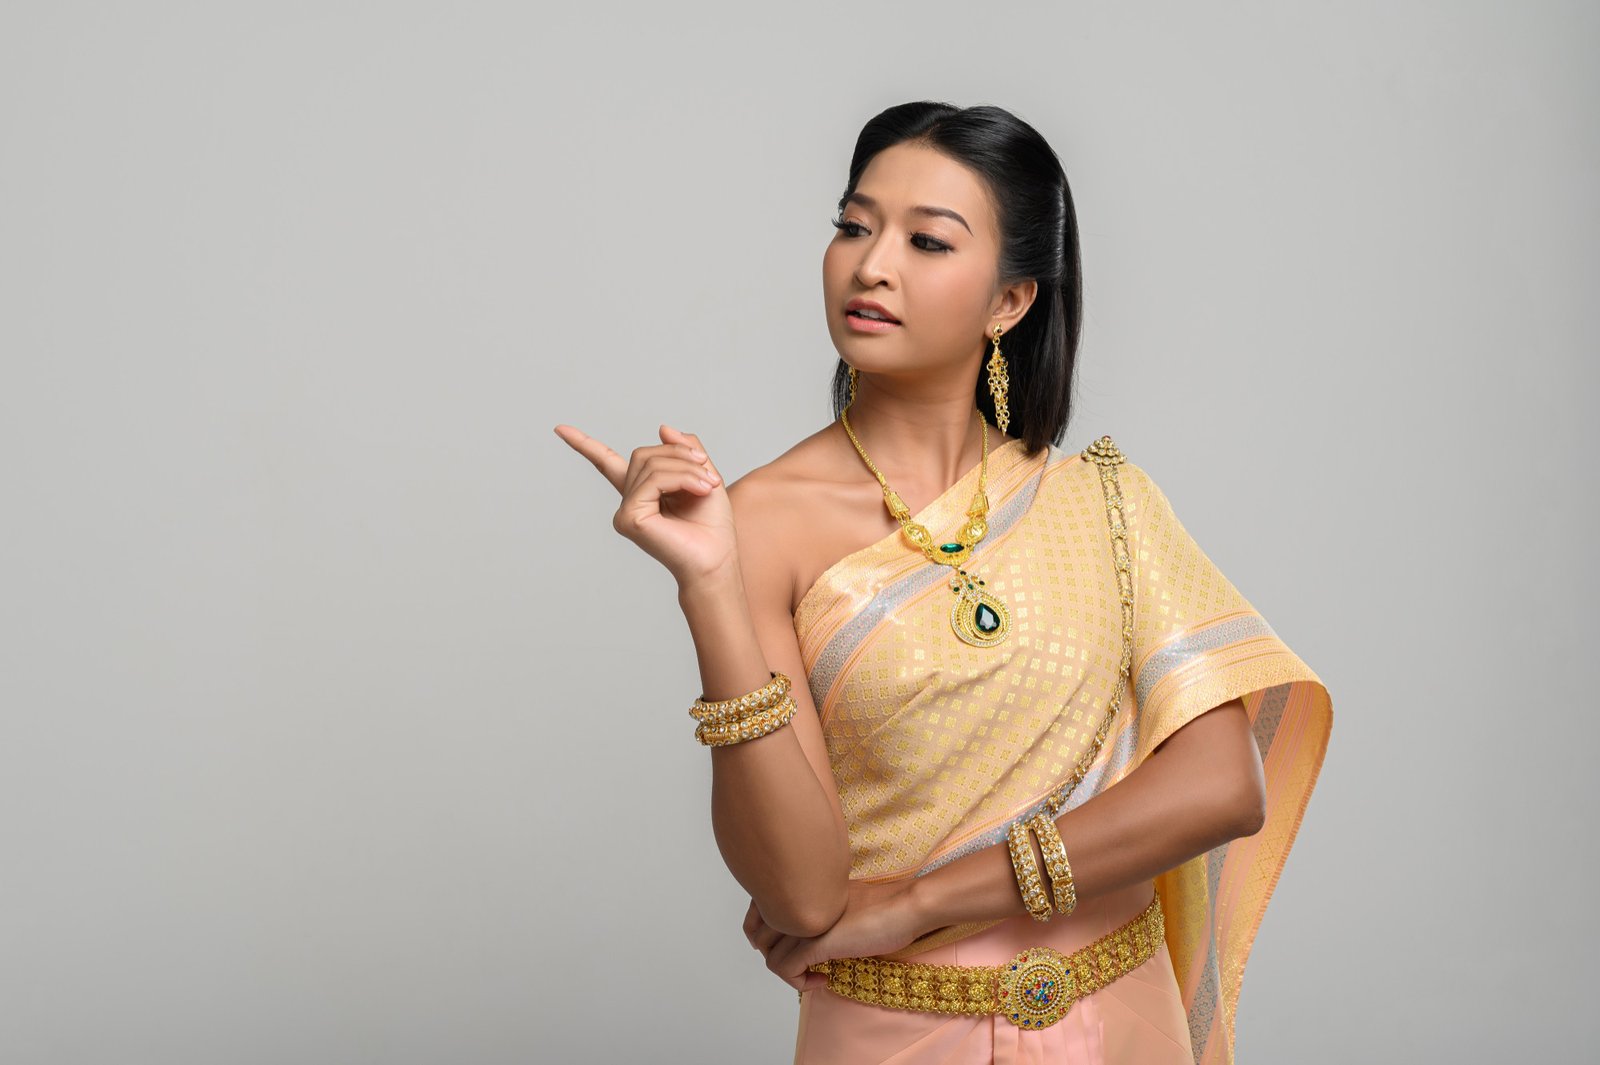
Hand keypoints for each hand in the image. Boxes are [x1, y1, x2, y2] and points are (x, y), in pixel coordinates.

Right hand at [553, 422, 736, 585]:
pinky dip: (683, 478)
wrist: (717, 560)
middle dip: (679, 455)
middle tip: (708, 473)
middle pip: (643, 454)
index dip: (583, 444)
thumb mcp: (703, 476)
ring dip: (686, 467)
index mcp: (641, 493)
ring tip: (708, 485)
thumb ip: (683, 451)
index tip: (561, 429)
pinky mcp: (630, 518)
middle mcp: (629, 501)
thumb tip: (662, 427)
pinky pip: (654, 480)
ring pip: (651, 464)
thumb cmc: (712, 526)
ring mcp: (625, 511)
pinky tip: (701, 490)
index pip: (605, 463)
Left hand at [742, 878, 924, 991]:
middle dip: (777, 957)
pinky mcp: (815, 942)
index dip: (767, 938)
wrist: (905, 907)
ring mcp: (804, 923)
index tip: (792, 951)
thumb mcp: (838, 906)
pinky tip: (823, 980)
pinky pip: (785, 970)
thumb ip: (817, 913)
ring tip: (815, 975)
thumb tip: (804, 937)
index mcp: (798, 889)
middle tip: (803, 966)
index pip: (757, 916)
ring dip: (791, 974)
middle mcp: (795, 903)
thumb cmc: (881, 906)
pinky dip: (799, 983)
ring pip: (770, 957)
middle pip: (759, 937)